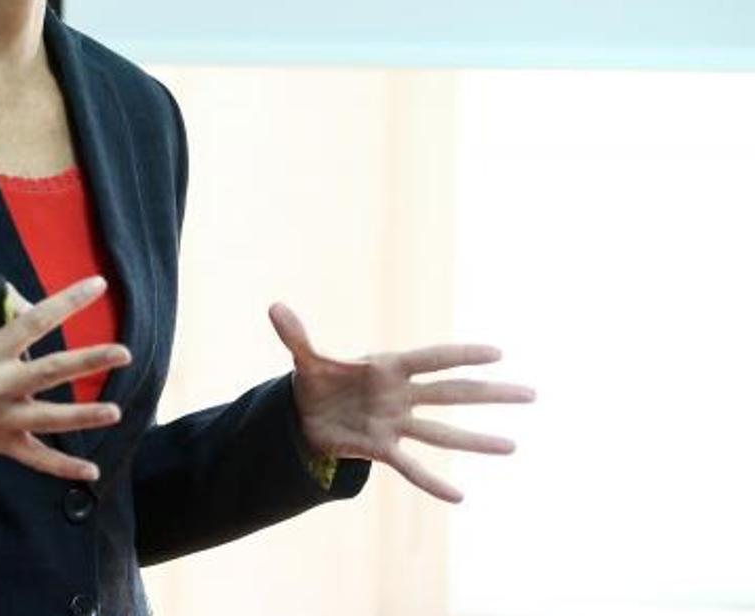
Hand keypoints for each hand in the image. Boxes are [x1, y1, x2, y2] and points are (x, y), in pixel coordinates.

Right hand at [0, 276, 131, 481]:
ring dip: (83, 415)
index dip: (67, 302)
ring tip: (115, 412)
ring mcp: (5, 419)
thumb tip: (28, 300)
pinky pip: (39, 460)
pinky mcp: (7, 446)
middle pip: (50, 371)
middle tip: (124, 352)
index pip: (34, 321)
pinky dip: (64, 468)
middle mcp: (0, 385)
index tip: (97, 285)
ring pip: (50, 419)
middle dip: (89, 361)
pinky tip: (92, 471)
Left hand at [269, 302, 534, 502]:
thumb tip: (274, 307)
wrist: (306, 412)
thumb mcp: (305, 359)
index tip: (497, 353)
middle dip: (489, 393)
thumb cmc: (317, 379)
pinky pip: (412, 468)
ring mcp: (395, 424)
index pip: (431, 358)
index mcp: (387, 367)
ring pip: (442, 433)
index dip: (461, 355)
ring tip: (513, 446)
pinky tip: (458, 498)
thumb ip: (296, 336)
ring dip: (476, 441)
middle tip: (531, 393)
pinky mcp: (382, 449)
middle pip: (451, 394)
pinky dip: (432, 483)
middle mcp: (400, 396)